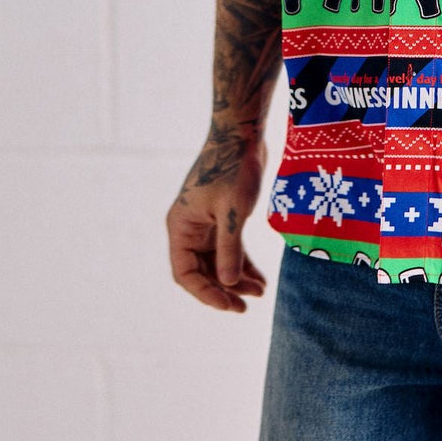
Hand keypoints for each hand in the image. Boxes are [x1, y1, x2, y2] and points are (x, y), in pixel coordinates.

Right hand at [166, 129, 268, 311]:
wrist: (242, 135)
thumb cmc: (234, 168)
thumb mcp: (233, 212)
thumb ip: (230, 249)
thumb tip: (228, 284)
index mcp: (180, 227)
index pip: (185, 273)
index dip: (206, 293)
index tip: (230, 304)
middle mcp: (188, 228)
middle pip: (202, 270)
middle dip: (224, 289)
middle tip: (246, 305)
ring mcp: (205, 223)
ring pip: (217, 261)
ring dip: (236, 277)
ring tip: (260, 293)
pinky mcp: (221, 217)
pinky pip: (228, 247)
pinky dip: (242, 262)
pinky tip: (259, 277)